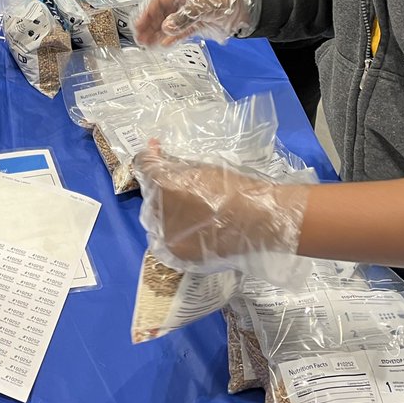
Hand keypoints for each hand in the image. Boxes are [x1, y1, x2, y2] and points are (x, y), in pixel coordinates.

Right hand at [132, 0, 262, 46]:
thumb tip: (167, 27)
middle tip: (139, 37)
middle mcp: (182, 3)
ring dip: (157, 34)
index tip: (138, 23)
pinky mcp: (197, 26)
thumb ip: (184, 16)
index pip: (159, 1)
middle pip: (161, 14)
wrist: (245, 5)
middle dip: (149, 26)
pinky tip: (162, 45)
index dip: (147, 12)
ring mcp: (189, 15)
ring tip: (147, 44)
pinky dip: (172, 39)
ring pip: (168, 25)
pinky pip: (180, 33)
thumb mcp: (202, 3)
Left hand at [132, 146, 306, 269]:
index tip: (156, 148)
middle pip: (149, 193)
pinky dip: (170, 229)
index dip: (150, 155)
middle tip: (174, 177)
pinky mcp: (178, 254)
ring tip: (183, 202)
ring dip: (163, 207)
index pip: (145, 167)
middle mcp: (159, 212)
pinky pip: (165, 239)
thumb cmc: (234, 187)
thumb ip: (177, 165)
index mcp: (164, 185)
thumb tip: (162, 159)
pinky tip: (186, 222)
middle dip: (157, 183)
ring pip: (154, 218)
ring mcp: (167, 236)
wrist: (258, 218)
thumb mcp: (201, 168)